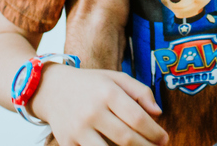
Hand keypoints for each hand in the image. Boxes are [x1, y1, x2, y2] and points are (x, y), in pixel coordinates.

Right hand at [31, 64, 167, 145]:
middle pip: (127, 138)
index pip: (137, 118)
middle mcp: (92, 111)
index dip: (154, 132)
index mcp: (107, 92)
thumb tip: (158, 113)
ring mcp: (78, 129)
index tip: (164, 139)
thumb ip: (140, 91)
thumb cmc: (90, 84)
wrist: (51, 89)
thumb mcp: (115, 78)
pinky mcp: (68, 142)